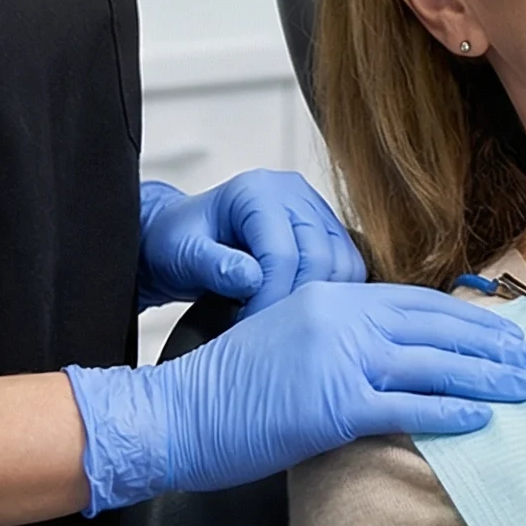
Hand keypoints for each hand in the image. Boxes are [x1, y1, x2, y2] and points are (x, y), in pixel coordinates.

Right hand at [65, 282, 525, 511]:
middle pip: (436, 328)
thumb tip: (391, 354)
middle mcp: (341, 318)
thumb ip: (338, 335)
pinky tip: (482, 418)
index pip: (418, 302)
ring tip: (525, 388)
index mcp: (332, 298)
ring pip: (432, 364)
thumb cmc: (230, 386)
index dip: (468, 317)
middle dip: (493, 344)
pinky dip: (448, 412)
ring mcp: (338, 360)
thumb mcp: (289, 338)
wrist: (177, 412)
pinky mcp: (331, 406)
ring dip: (487, 377)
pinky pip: (404, 406)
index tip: (507, 331)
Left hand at [136, 172, 366, 313]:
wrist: (180, 237)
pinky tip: (305, 313)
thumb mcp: (182, 252)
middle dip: (296, 304)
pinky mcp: (326, 230)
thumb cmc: (177, 240)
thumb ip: (214, 264)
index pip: (282, 252)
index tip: (251, 329)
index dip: (270, 297)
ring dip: (322, 301)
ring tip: (285, 324)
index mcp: (257, 190)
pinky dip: (335, 294)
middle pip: (320, 257)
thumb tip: (251, 280)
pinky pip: (349, 266)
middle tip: (270, 335)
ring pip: (343, 262)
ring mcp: (314, 210)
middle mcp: (293, 193)